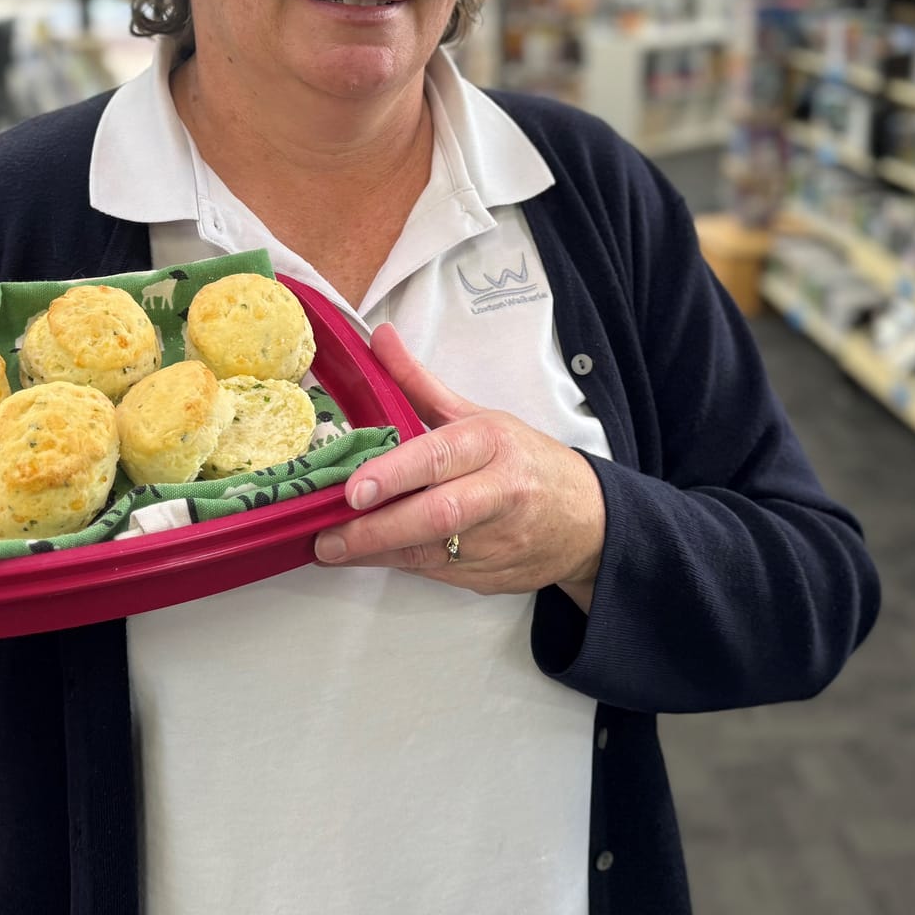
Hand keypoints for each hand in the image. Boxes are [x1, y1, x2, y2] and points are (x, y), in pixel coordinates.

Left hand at [313, 324, 604, 604]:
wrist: (587, 520)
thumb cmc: (523, 460)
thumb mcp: (478, 417)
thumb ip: (420, 384)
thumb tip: (379, 339)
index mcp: (491, 443)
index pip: (440, 456)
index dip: (396, 474)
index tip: (355, 488)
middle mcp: (499, 492)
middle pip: (436, 514)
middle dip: (378, 528)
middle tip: (327, 535)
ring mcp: (497, 540)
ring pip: (430, 552)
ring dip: (376, 552)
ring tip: (329, 548)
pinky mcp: (490, 576)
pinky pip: (436, 573)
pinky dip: (397, 565)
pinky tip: (365, 557)